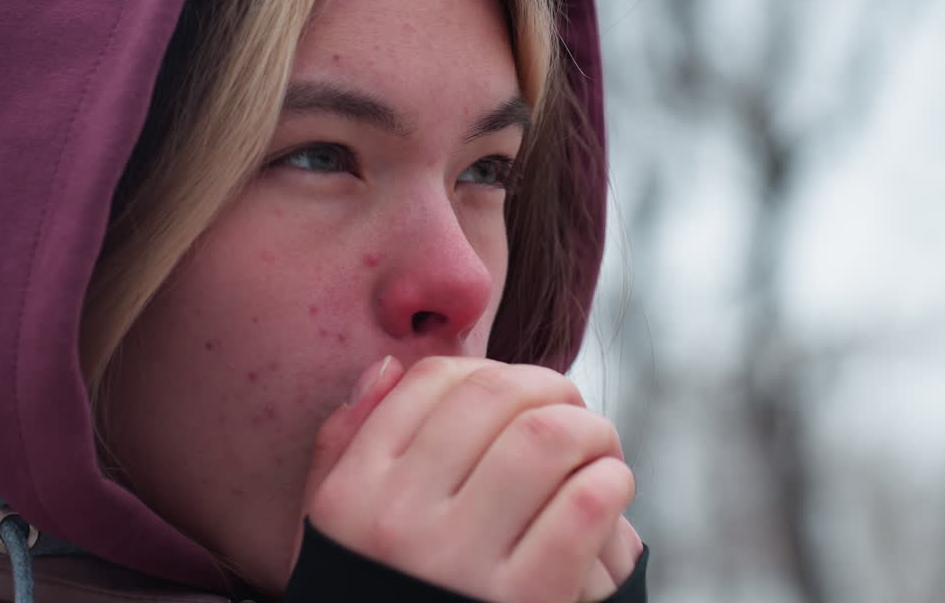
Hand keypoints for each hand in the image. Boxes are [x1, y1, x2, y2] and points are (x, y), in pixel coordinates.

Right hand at [301, 356, 641, 602]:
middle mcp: (399, 523)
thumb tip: (387, 365)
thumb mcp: (333, 531)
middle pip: (495, 396)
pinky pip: (585, 507)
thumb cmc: (377, 595)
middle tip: (571, 409)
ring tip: (597, 447)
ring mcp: (462, 565)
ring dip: (589, 428)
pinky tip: (609, 488)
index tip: (514, 393)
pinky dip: (610, 482)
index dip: (487, 368)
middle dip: (549, 387)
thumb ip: (342, 446)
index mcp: (353, 494)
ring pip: (547, 439)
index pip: (431, 383)